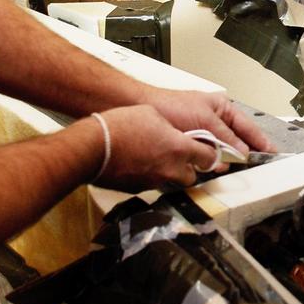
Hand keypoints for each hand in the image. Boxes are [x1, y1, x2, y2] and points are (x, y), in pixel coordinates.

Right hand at [94, 105, 223, 189]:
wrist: (92, 147)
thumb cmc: (119, 127)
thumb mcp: (151, 114)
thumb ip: (168, 126)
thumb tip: (171, 130)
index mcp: (179, 148)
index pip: (208, 158)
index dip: (211, 155)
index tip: (210, 153)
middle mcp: (170, 168)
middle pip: (192, 176)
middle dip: (190, 168)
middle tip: (182, 157)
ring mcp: (153, 181)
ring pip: (171, 181)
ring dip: (169, 173)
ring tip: (157, 159)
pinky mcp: (137, 189)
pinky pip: (150, 184)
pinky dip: (149, 176)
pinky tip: (138, 164)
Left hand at [134, 86, 275, 156]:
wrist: (146, 110)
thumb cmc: (174, 107)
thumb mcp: (206, 119)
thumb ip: (226, 136)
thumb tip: (243, 152)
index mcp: (223, 108)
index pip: (247, 126)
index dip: (260, 140)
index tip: (271, 152)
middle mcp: (215, 121)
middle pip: (237, 140)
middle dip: (246, 152)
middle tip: (260, 166)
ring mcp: (204, 134)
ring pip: (223, 150)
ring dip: (229, 159)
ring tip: (241, 170)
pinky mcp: (192, 145)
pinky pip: (208, 156)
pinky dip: (214, 162)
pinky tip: (219, 169)